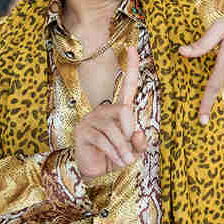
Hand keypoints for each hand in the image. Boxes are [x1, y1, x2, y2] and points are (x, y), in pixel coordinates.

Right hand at [73, 46, 146, 183]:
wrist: (96, 174)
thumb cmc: (117, 157)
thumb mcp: (134, 149)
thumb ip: (140, 141)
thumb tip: (138, 132)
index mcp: (118, 110)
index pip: (127, 85)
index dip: (131, 67)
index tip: (132, 48)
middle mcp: (104, 109)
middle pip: (124, 112)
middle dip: (130, 135)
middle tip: (131, 153)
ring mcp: (91, 119)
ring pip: (115, 129)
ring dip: (124, 149)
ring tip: (125, 161)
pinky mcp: (83, 131)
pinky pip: (104, 140)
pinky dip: (115, 153)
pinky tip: (116, 161)